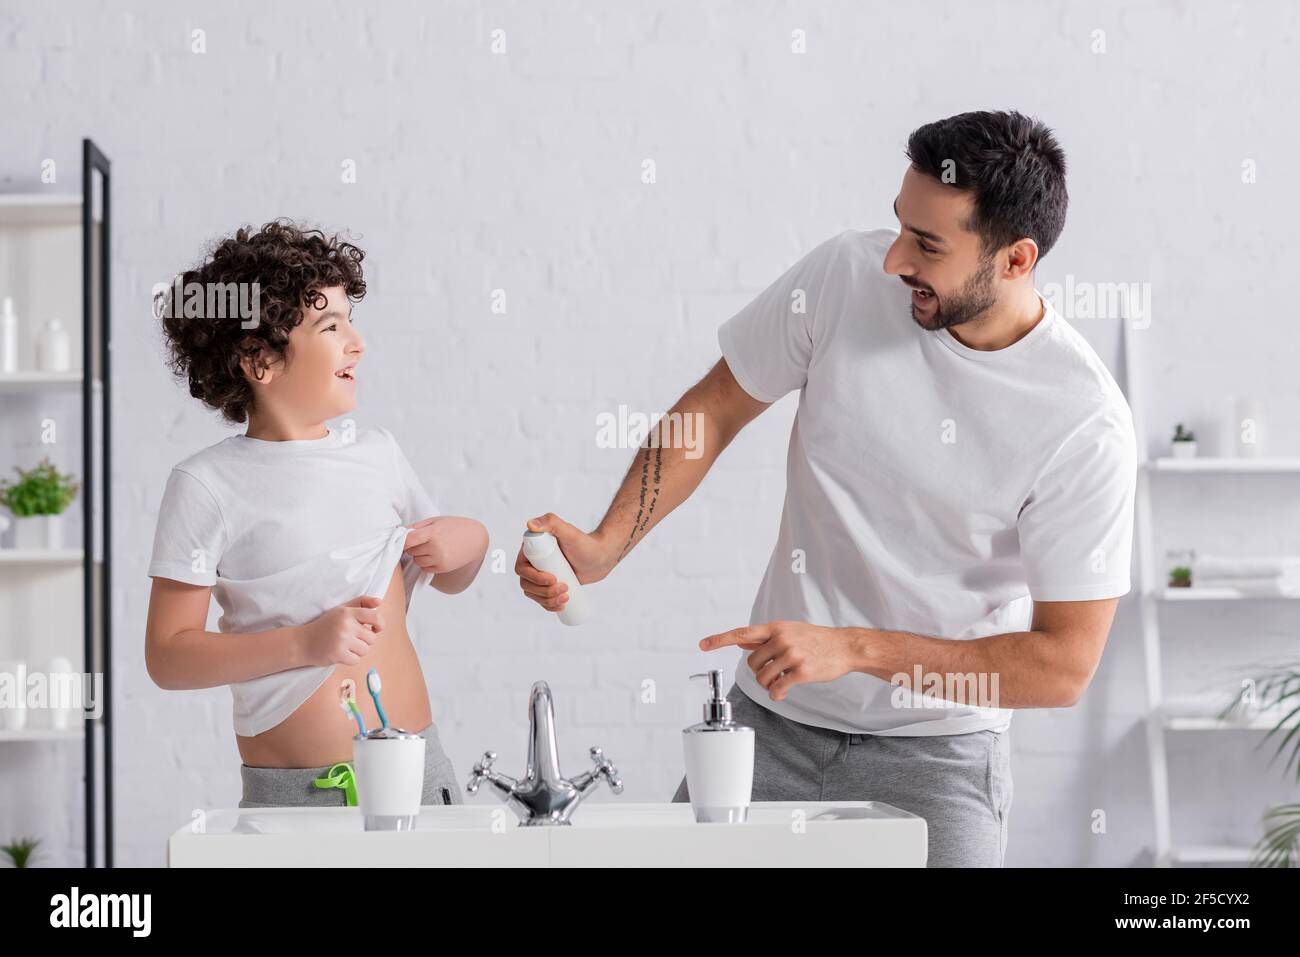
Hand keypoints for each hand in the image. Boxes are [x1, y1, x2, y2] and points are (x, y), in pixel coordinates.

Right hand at [298, 595, 383, 666]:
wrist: (303, 642)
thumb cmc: (326, 626)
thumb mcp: (341, 610)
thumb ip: (361, 603)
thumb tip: (379, 601)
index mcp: (347, 612)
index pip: (375, 617)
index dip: (380, 624)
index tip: (375, 629)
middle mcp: (345, 625)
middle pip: (372, 638)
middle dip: (365, 640)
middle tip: (351, 639)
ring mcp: (342, 640)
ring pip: (365, 650)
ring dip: (358, 651)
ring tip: (345, 646)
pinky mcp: (338, 654)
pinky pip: (356, 660)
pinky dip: (350, 659)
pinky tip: (341, 653)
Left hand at [404, 516, 485, 573]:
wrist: (475, 539)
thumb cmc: (455, 527)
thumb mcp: (436, 520)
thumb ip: (417, 526)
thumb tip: (400, 533)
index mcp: (433, 533)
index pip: (408, 541)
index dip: (404, 540)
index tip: (406, 539)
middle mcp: (436, 547)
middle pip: (411, 551)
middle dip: (413, 547)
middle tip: (421, 541)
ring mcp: (440, 559)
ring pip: (417, 561)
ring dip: (419, 555)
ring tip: (429, 547)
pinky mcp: (443, 568)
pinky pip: (425, 568)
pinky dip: (426, 563)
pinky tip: (434, 554)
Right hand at [515, 513, 616, 612]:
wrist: (601, 557)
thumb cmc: (585, 543)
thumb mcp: (568, 532)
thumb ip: (550, 522)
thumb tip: (530, 524)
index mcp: (531, 549)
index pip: (522, 569)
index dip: (534, 578)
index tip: (553, 578)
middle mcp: (533, 563)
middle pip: (527, 585)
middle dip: (544, 591)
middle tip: (565, 588)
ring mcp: (541, 575)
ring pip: (534, 595)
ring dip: (548, 600)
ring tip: (566, 596)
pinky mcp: (550, 585)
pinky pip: (542, 600)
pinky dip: (549, 606)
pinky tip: (561, 606)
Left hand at [700, 620, 863, 700]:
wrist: (845, 646)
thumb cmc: (816, 639)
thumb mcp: (790, 630)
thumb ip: (765, 637)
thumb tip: (740, 640)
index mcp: (776, 628)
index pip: (742, 632)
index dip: (720, 639)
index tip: (702, 644)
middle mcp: (781, 639)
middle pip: (753, 663)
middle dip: (760, 672)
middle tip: (773, 673)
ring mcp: (792, 655)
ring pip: (763, 678)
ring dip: (769, 684)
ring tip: (780, 681)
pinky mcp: (802, 671)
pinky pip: (778, 688)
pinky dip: (777, 694)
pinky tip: (782, 692)